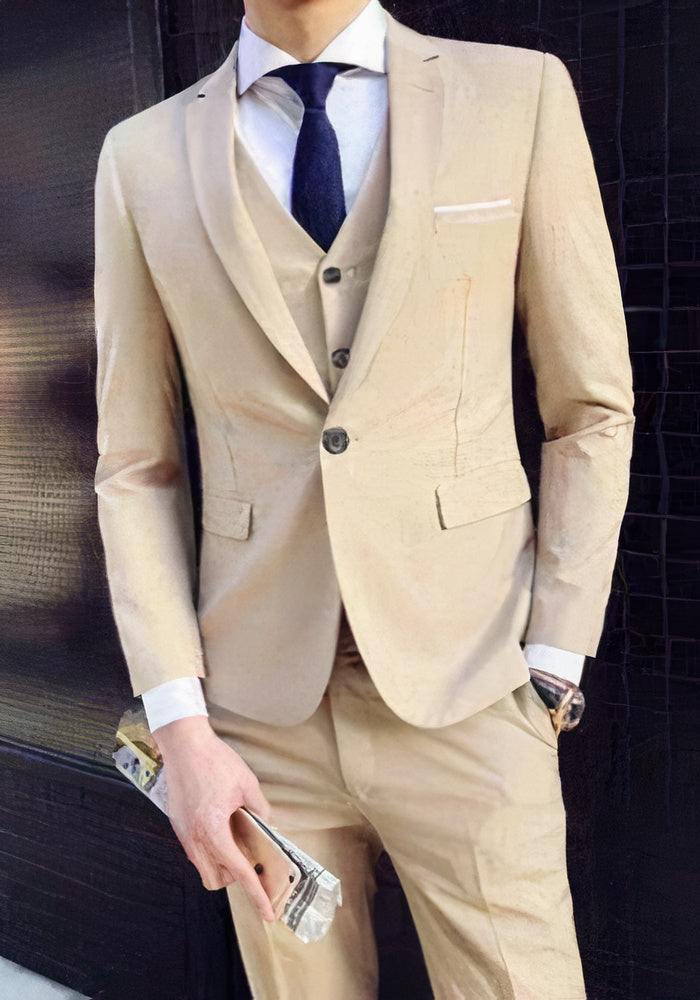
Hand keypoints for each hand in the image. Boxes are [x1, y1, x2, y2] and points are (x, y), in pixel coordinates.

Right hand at [152, 715, 274, 920]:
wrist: (184, 744)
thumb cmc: (215, 760)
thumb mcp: (247, 784)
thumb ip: (259, 809)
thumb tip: (265, 824)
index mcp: (213, 830)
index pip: (239, 872)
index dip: (256, 894)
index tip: (267, 912)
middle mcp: (195, 837)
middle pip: (216, 879)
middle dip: (236, 879)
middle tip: (253, 861)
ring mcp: (183, 832)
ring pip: (203, 867)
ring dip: (222, 864)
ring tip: (238, 843)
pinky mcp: (178, 824)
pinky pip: (195, 850)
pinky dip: (211, 850)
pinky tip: (223, 831)